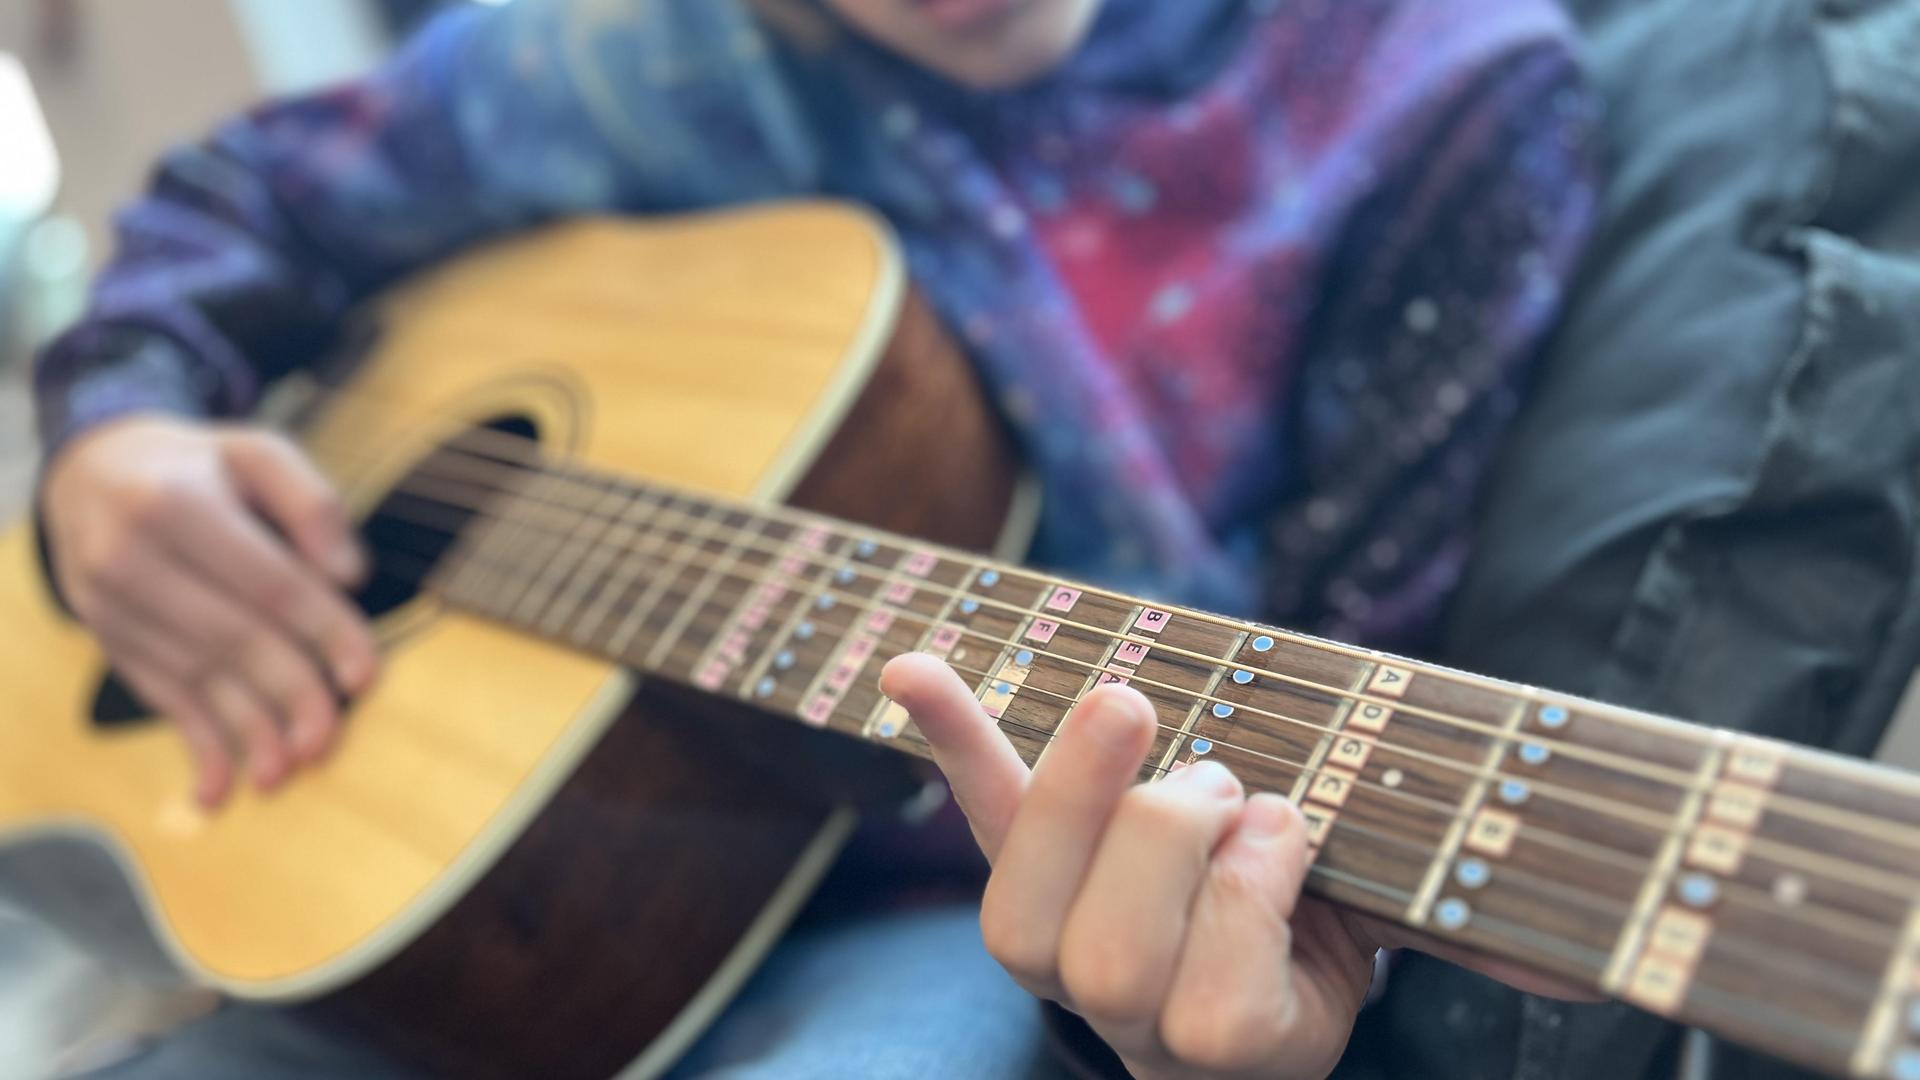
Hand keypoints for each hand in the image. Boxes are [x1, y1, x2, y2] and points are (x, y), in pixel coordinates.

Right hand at [41, 415, 378, 806]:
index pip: (269, 583)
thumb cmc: (199, 467)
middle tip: (330, 737)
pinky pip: (158, 697)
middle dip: (288, 693)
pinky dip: (195, 744)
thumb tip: (348, 573)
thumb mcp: (256, 452)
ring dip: (245, 730)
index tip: (365, 674)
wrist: (94, 474)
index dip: (324, 631)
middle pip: (230, 638)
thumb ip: (310, 501)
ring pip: (194, 678)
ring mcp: (110, 606)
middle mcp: (131, 558)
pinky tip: (221, 787)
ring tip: (289, 769)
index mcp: (175, 505)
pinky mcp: (109, 640)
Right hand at [880, 653, 1378, 1078]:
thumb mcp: (1209, 801)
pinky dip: (1259, 894)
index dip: (950, 738)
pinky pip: (1220, 989)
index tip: (905, 668)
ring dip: (1187, 847)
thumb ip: (1161, 759)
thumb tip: (1105, 694)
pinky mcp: (1223, 1051)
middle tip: (1161, 735)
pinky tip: (1285, 861)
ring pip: (1111, 953)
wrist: (1320, 986)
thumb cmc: (1253, 877)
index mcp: (1049, 883)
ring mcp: (1138, 1021)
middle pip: (1026, 909)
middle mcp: (1068, 964)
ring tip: (1243, 808)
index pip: (988, 807)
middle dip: (1091, 795)